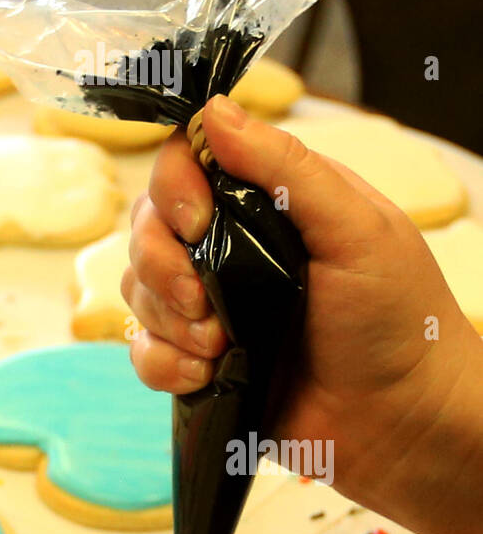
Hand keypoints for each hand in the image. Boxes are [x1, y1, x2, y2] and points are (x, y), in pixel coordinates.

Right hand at [123, 94, 482, 533]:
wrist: (396, 421)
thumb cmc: (397, 319)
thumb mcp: (357, 227)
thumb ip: (287, 169)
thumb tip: (214, 112)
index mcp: (267, 203)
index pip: (186, 165)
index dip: (173, 188)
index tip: (197, 223)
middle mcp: (228, 249)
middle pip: (146, 228)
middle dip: (161, 266)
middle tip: (204, 301)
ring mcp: (209, 308)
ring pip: (136, 291)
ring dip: (169, 321)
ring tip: (221, 346)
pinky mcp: (196, 363)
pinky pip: (143, 353)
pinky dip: (164, 365)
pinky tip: (206, 374)